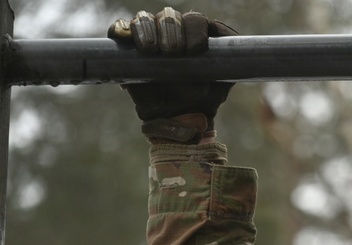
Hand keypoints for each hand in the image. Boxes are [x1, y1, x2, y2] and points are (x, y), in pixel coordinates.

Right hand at [108, 7, 236, 141]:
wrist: (179, 118)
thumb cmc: (203, 98)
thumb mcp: (221, 83)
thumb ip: (226, 67)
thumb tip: (228, 53)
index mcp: (197, 34)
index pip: (196, 21)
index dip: (195, 30)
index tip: (195, 49)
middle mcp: (173, 30)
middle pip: (170, 16)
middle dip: (172, 30)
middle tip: (173, 51)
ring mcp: (150, 35)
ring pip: (145, 19)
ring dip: (147, 29)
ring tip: (151, 49)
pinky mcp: (128, 47)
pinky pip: (121, 29)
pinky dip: (121, 30)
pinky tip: (124, 37)